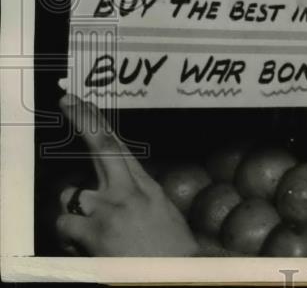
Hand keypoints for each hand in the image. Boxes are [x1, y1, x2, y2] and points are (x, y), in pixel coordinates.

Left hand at [55, 94, 198, 255]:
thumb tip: (110, 185)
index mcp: (145, 185)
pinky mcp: (94, 231)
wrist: (178, 273)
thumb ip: (135, 194)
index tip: (78, 103)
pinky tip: (83, 248)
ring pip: (69, 195)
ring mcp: (109, 209)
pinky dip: (68, 237)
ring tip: (84, 232)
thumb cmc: (170, 251)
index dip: (95, 121)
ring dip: (70, 212)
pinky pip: (64, 226)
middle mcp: (127, 191)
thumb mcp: (159, 212)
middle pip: (99, 146)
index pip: (116, 145)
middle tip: (66, 100)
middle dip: (82, 121)